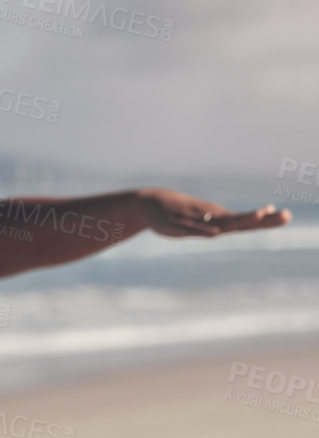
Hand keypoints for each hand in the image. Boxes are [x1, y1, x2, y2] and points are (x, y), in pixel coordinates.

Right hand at [139, 188, 290, 237]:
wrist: (151, 203)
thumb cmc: (181, 212)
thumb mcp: (203, 219)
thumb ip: (223, 223)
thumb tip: (245, 222)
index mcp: (218, 217)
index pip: (246, 219)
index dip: (265, 219)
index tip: (286, 216)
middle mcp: (211, 217)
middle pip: (240, 219)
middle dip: (262, 218)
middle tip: (286, 215)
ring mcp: (195, 220)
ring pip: (221, 222)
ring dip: (240, 220)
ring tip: (261, 216)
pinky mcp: (178, 226)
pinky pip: (193, 229)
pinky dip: (205, 230)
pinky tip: (217, 233)